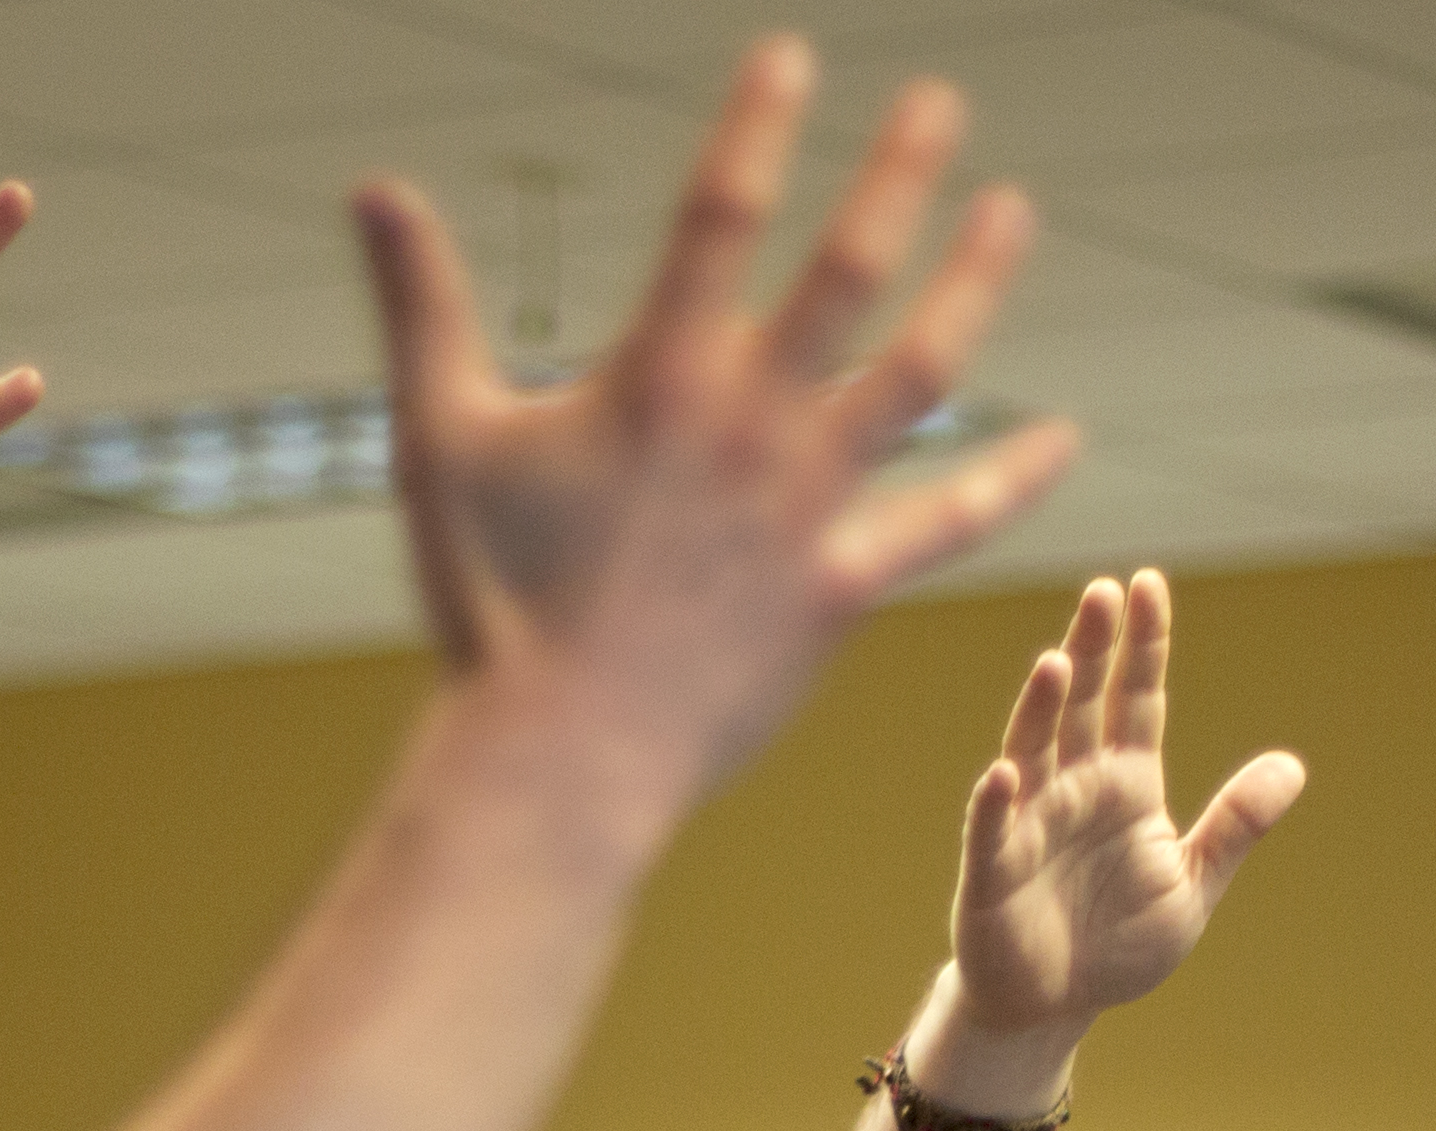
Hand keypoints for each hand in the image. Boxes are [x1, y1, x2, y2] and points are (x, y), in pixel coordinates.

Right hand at [355, 44, 1079, 817]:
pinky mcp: (838, 589)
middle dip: (898, 175)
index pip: (719, 216)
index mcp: (657, 378)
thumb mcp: (438, 438)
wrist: (556, 755)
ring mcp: (805, 507)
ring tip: (1012, 211)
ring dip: (972, 287)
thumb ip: (419, 303)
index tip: (795, 56)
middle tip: (941, 103)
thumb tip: (373, 187)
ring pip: (918, 375)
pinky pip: (942, 524)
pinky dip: (1008, 481)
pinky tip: (1062, 441)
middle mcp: (749, 424)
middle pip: (848, 272)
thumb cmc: (489, 602)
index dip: (759, 126)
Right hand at [947, 571, 1302, 1037]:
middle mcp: (1075, 789)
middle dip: (1091, 650)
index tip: (1147, 585)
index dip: (1144, 645)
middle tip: (1103, 593)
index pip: (1138, 698)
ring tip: (1056, 661)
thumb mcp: (1193, 885)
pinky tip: (1006, 773)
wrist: (1057, 1007)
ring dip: (1042, 708)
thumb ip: (1235, 826)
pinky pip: (994, 831)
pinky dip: (997, 803)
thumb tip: (1293, 765)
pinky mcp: (993, 872)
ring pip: (1034, 750)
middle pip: (1082, 704)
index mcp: (1128, 785)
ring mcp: (1030, 824)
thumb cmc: (1118, 944)